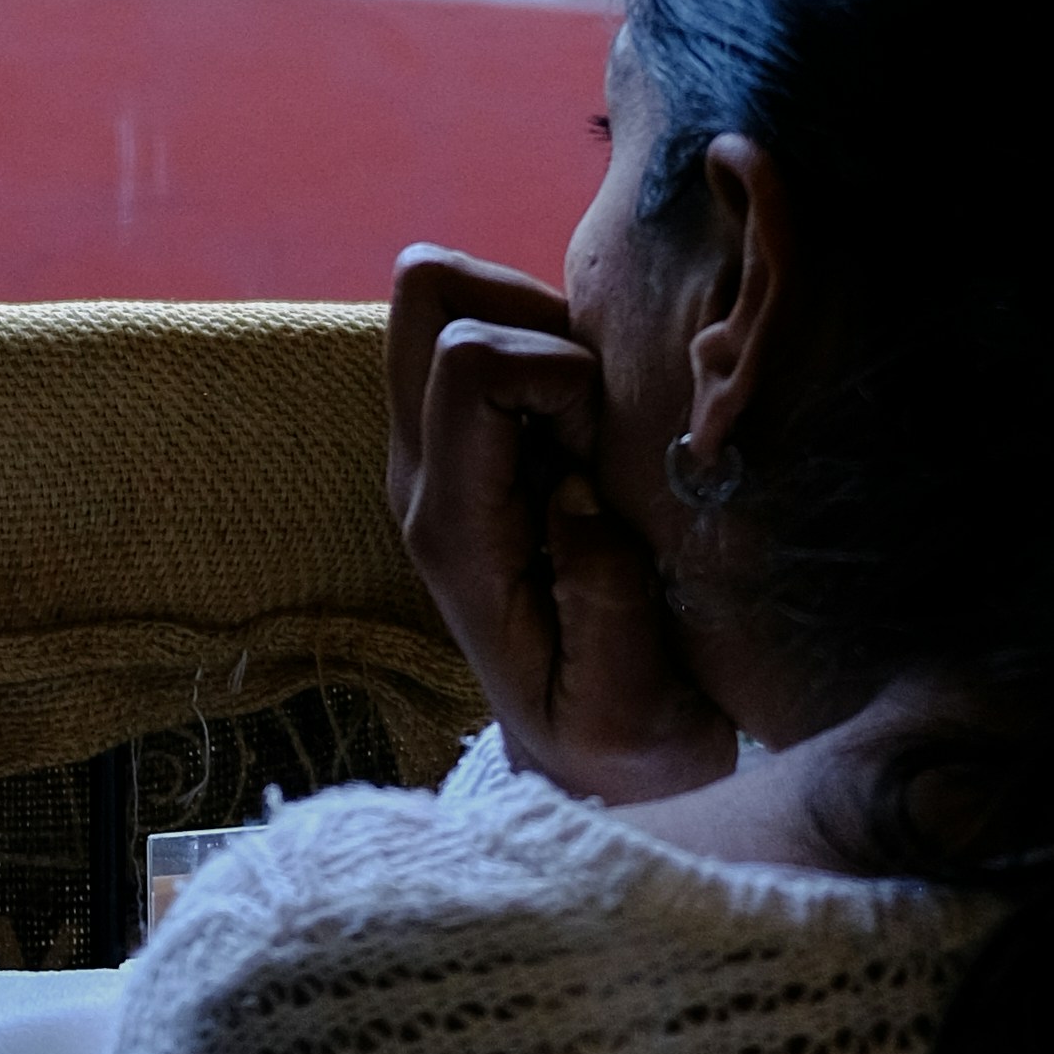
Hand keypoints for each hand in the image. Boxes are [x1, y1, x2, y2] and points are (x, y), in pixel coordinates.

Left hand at [385, 249, 735, 806]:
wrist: (588, 761)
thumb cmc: (619, 737)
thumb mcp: (629, 710)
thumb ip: (607, 608)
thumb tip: (578, 497)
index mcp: (453, 528)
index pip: (467, 365)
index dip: (561, 376)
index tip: (608, 458)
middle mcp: (424, 471)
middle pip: (427, 292)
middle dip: (534, 314)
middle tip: (598, 410)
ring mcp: (440, 449)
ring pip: (453, 294)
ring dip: (546, 327)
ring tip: (602, 428)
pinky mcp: (475, 441)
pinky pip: (496, 328)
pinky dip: (557, 347)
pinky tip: (600, 431)